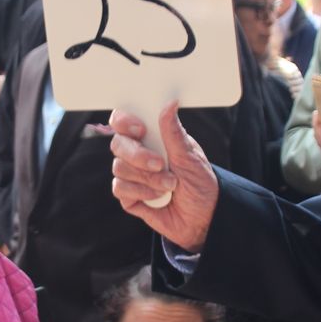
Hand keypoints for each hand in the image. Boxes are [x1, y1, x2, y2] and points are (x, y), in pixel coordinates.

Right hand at [109, 102, 216, 251]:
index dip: (124, 121)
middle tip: (160, 165)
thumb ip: (174, 132)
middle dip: (138, 156)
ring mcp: (131, 174)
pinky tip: (158, 197)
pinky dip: (141, 193)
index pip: (123, 121)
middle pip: (117, 144)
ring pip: (119, 168)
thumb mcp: (190, 157)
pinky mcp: (128, 196)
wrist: (203, 217)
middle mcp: (137, 153)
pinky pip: (120, 188)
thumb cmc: (199, 183)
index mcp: (151, 137)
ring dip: (147, 179)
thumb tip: (170, 104)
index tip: (140, 129)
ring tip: (169, 185)